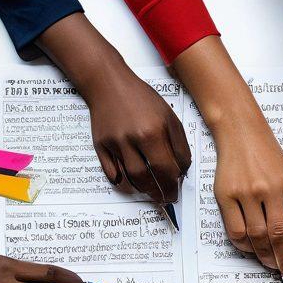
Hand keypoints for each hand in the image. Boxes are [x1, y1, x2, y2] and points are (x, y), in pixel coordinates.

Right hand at [85, 64, 191, 203]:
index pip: (168, 168)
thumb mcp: (168, 115)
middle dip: (160, 192)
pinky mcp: (100, 146)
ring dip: (144, 190)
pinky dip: (121, 182)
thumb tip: (182, 169)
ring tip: (153, 193)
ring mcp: (115, 144)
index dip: (174, 183)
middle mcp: (133, 139)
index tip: (177, 189)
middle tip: (167, 198)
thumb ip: (178, 143)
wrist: (108, 83)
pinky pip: (111, 172)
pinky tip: (131, 184)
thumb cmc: (141, 98)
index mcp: (153, 131)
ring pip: (130, 178)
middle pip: (149, 177)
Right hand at [212, 114, 282, 276]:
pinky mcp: (223, 195)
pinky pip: (233, 229)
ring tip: (266, 260)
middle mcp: (262, 191)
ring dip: (259, 254)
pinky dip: (242, 243)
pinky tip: (249, 246)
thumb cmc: (268, 156)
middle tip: (278, 269)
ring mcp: (241, 193)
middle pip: (268, 236)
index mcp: (282, 187)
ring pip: (250, 236)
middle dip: (274, 258)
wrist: (241, 133)